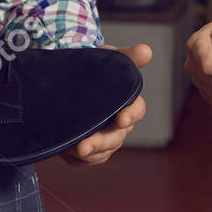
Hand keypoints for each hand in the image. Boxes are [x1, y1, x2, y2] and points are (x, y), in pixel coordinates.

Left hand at [60, 43, 150, 165]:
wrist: (71, 81)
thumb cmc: (95, 68)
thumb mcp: (108, 58)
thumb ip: (126, 56)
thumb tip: (146, 50)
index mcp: (128, 102)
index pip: (136, 110)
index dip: (131, 115)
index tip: (122, 119)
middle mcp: (120, 124)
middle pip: (117, 138)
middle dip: (100, 143)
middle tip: (83, 147)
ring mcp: (107, 139)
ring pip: (102, 152)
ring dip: (86, 153)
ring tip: (68, 148)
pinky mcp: (92, 151)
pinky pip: (86, 161)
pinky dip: (75, 158)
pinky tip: (65, 150)